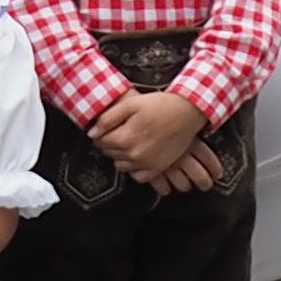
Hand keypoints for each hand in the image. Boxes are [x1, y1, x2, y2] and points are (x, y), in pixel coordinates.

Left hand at [87, 88, 214, 190]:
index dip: (101, 132)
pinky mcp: (158, 168)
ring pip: (120, 165)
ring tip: (131, 141)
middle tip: (122, 130)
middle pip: (109, 153)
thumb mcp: (131, 104)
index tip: (108, 127)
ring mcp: (147, 163)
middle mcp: (134, 154)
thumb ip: (108, 118)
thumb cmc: (162, 105)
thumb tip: (92, 133)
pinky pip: (137, 176)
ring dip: (121, 155)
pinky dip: (134, 168)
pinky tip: (138, 155)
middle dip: (111, 142)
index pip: (99, 141)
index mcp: (125, 138)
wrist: (188, 111)